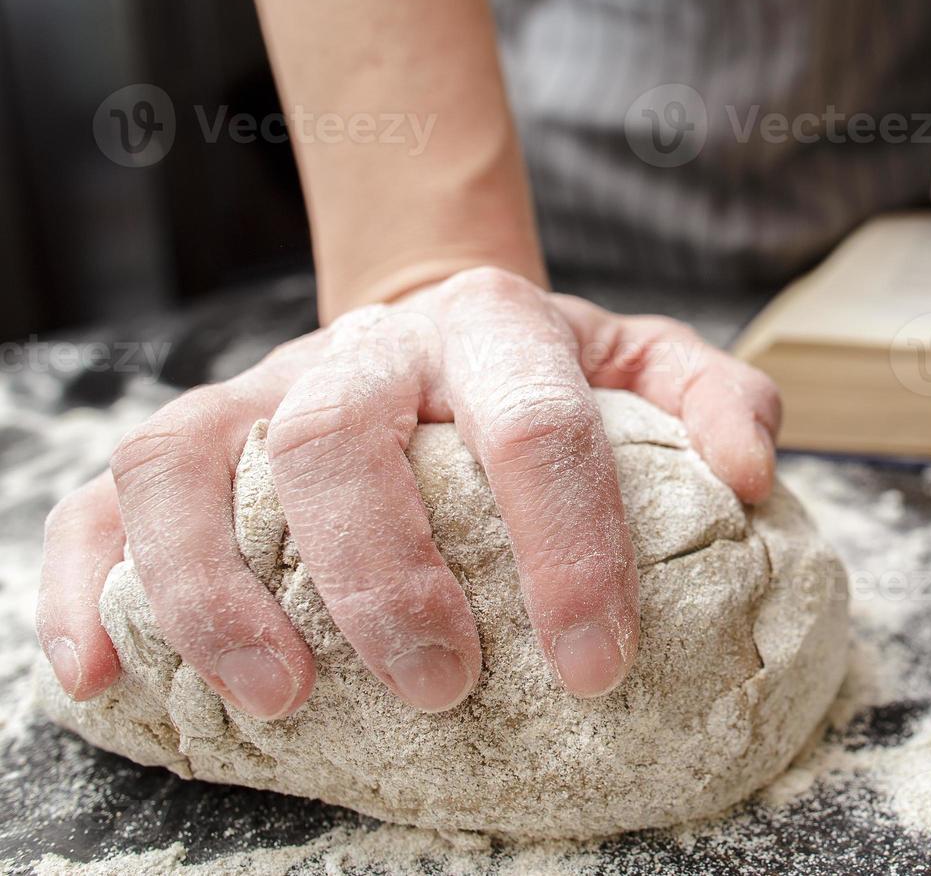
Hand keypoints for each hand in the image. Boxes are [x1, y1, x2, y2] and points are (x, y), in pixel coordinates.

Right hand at [35, 268, 779, 716]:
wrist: (433, 319)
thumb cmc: (545, 372)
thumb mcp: (644, 363)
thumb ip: (712, 398)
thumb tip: (754, 476)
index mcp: (493, 331)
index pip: (533, 428)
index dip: (568, 547)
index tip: (597, 663)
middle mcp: (364, 353)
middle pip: (340, 439)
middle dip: (383, 574)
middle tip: (440, 688)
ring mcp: (260, 390)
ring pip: (190, 463)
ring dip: (218, 588)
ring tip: (278, 698)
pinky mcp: (190, 439)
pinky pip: (104, 497)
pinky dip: (88, 585)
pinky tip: (106, 676)